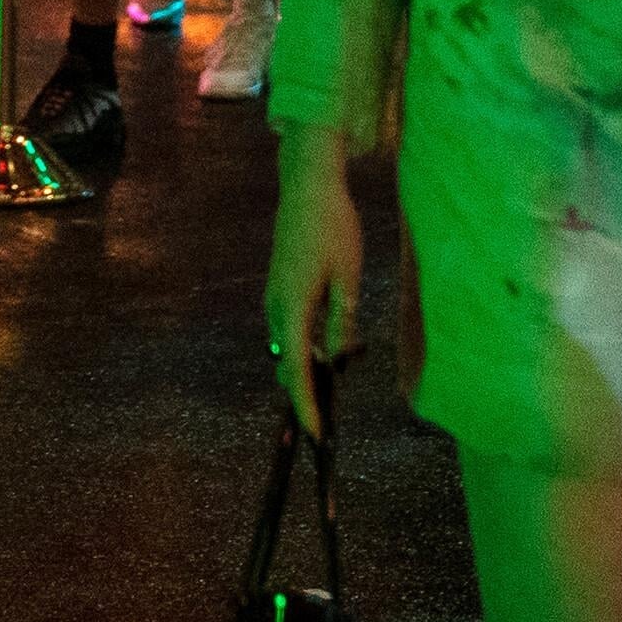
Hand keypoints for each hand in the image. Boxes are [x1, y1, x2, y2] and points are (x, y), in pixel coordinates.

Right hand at [266, 128, 362, 436]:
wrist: (307, 187)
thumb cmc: (334, 227)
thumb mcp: (347, 275)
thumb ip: (342, 320)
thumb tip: (338, 360)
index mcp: (292, 305)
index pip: (298, 368)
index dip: (306, 405)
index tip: (317, 434)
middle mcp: (276, 306)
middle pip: (288, 365)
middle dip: (307, 396)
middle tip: (330, 426)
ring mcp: (274, 297)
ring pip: (288, 349)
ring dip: (308, 372)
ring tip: (334, 392)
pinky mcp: (279, 290)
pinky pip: (289, 332)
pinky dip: (305, 351)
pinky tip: (329, 354)